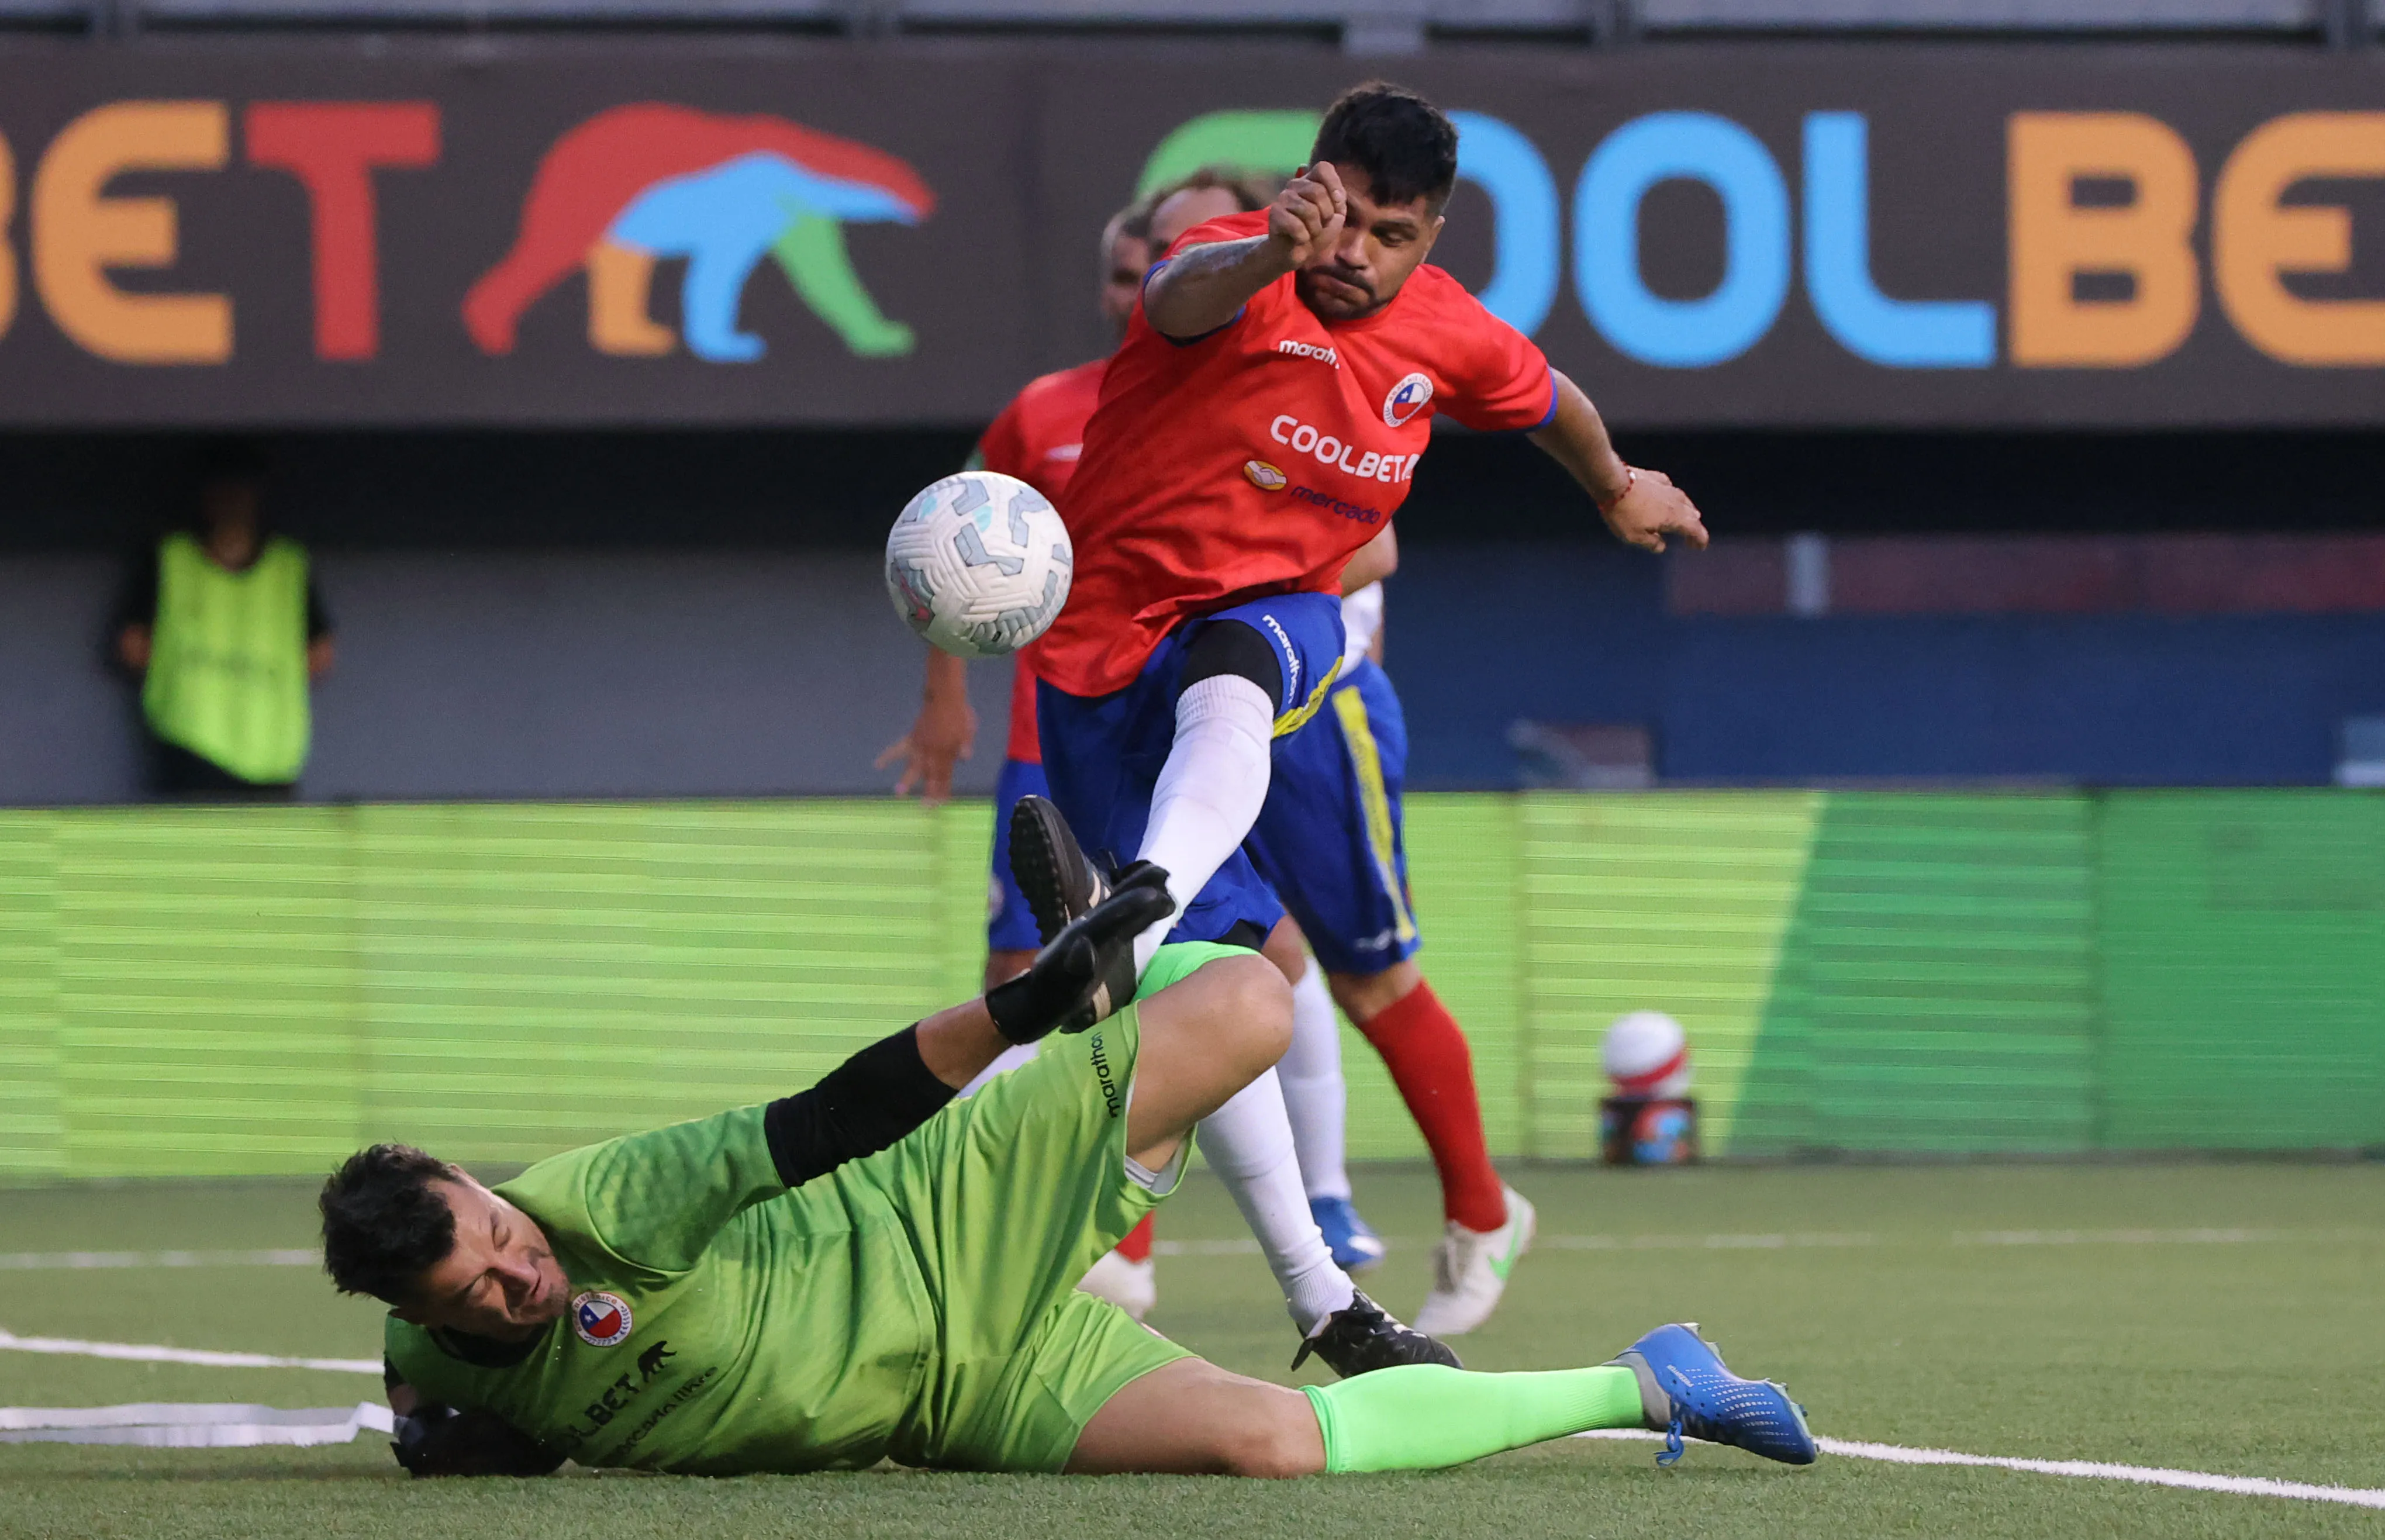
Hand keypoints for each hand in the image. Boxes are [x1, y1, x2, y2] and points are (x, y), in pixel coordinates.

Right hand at [876, 690, 976, 804]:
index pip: (945, 777)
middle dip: (928, 792)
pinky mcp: (911, 738)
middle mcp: (932, 752)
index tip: (941, 804)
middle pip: (930, 776)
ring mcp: (920, 746)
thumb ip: (966, 745)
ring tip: (898, 793)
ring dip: (906, 780)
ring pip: (913, 766)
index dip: (943, 791)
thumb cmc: (960, 713)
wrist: (944, 697)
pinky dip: (887, 757)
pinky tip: (877, 765)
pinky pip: (897, 749)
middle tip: (924, 807)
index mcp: (947, 753)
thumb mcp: (969, 730)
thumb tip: (965, 757)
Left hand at [985, 865, 1173, 1042]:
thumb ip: (1075, 968)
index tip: (1155, 894)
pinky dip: (1140, 915)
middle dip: (1138, 889)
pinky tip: (1154, 911)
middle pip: (1117, 905)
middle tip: (1164, 873)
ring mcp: (1097, 934)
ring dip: (1141, 896)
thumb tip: (1084, 946)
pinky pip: (1124, 923)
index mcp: (1082, 936)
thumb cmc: (1052, 996)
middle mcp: (1090, 929)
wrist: (1039, 1000)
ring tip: (1164, 880)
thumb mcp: (1062, 987)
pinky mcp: (1103, 943)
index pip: (1109, 917)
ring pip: (1122, 910)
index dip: (1130, 905)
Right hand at [1267, 162, 1346, 270]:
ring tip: (1310, 233)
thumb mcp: (1336, 215)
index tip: (1338, 204)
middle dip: (1326, 214)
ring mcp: (1283, 197)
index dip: (1334, 185)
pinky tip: (1300, 239)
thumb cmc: (1317, 231)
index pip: (1323, 168)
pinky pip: (1296, 225)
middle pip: (1318, 191)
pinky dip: (1303, 237)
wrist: (1296, 252)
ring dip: (1315, 228)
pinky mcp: (1275, 214)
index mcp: (1311, 181)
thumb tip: (1336, 196)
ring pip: (1308, 210)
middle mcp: (1295, 185)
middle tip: (1320, 224)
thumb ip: (1339, 200)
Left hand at [1601, 468, 1709, 554]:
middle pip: (1691, 515)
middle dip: (1693, 527)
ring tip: (1688, 516)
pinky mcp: (1656, 477)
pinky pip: (1670, 488)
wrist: (1613, 483)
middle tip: (1691, 537)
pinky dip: (1673, 495)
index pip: (1694, 529)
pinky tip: (1669, 495)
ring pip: (1684, 500)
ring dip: (1687, 510)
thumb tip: (1662, 546)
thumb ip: (1652, 543)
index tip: (1700, 547)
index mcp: (1674, 517)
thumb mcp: (1636, 537)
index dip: (1700, 539)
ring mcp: (1667, 487)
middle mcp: (1676, 501)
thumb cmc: (1625, 513)